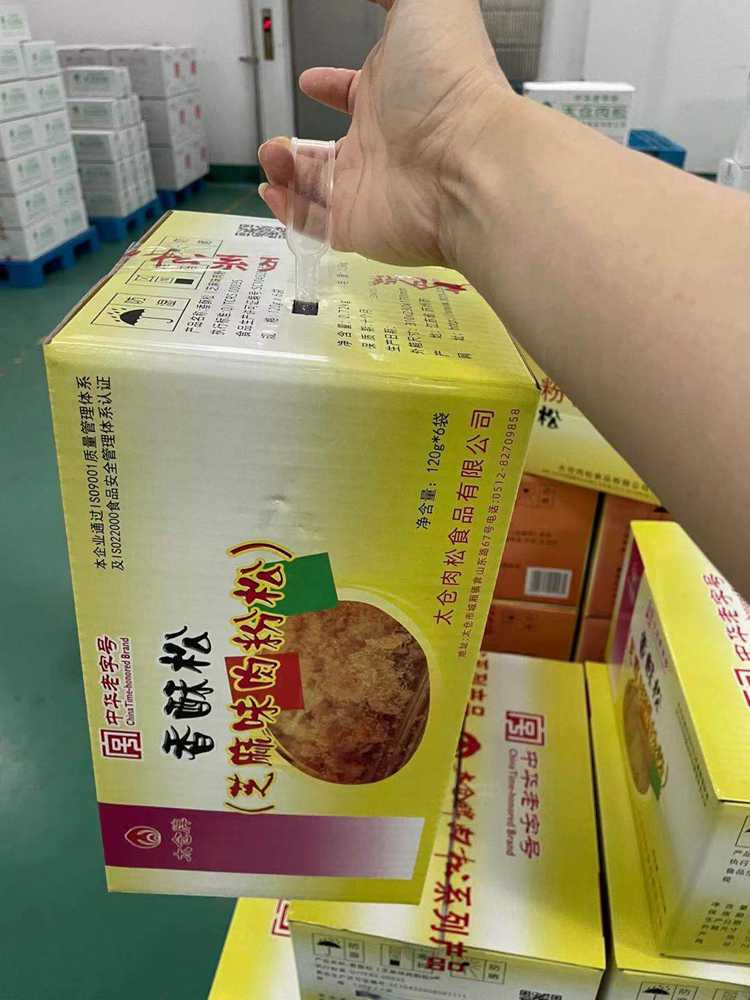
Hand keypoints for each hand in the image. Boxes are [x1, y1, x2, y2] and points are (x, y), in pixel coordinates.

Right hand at [258, 0, 510, 268]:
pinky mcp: (356, 226)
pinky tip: (272, 190)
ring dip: (286, 170)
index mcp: (395, 93)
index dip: (333, 86)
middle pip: (334, 148)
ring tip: (272, 154)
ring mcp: (369, 187)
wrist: (468, 165)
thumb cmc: (453, 83)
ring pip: (316, 185)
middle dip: (300, 143)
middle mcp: (383, 143)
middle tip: (278, 140)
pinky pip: (314, 224)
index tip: (311, 81)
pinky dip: (288, 211)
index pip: (358, 92)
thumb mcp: (426, 1)